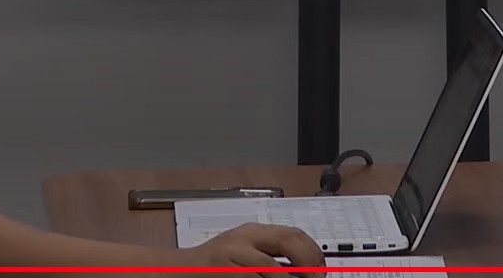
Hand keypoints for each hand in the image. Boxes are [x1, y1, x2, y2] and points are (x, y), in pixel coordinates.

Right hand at [186, 222, 326, 277]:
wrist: (180, 270)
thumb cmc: (213, 266)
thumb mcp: (243, 253)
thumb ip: (270, 256)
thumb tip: (304, 269)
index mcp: (253, 232)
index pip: (294, 233)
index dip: (314, 252)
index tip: (322, 269)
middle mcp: (245, 237)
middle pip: (288, 240)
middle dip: (309, 263)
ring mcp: (233, 253)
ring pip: (272, 267)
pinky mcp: (223, 269)